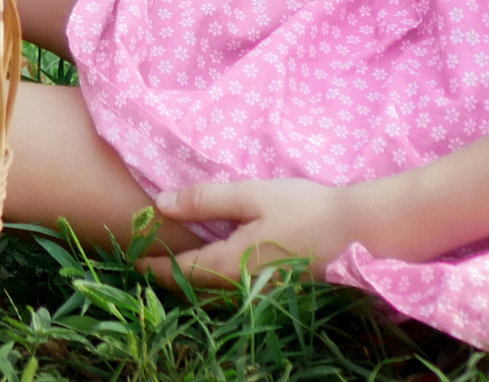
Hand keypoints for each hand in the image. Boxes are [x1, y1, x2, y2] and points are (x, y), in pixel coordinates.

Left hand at [141, 178, 366, 286]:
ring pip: (213, 293)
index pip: (179, 271)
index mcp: (229, 264)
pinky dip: (213, 280)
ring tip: (172, 260)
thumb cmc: (303, 207)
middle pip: (193, 288)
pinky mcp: (273, 290)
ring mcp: (258, 293)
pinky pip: (232, 290)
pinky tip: (213, 261)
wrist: (357, 232)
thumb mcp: (251, 194)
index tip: (131, 259)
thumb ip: (205, 200)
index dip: (152, 266)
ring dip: (190, 279)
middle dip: (167, 277)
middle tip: (145, 259)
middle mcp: (240, 287)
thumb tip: (161, 204)